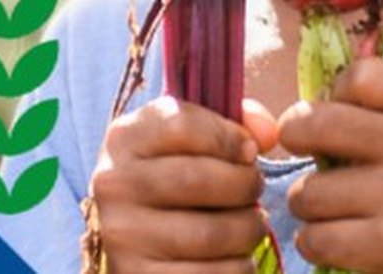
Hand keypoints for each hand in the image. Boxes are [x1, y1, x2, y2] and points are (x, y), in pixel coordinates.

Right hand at [90, 96, 277, 272]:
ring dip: (249, 229)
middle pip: (199, 180)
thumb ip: (234, 123)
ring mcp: (122, 236)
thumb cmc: (177, 176)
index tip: (249, 151)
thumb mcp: (192, 139)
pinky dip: (239, 266)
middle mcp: (114, 184)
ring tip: (250, 223)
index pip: (184, 126)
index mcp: (125, 138)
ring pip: (211, 234)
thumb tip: (269, 133)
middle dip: (245, 185)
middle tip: (254, 189)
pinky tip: (236, 256)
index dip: (231, 137)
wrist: (136, 236)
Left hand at [278, 58, 382, 272]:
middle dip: (295, 140)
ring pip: (308, 192)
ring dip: (307, 204)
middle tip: (303, 152)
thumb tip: (297, 111)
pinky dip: (314, 243)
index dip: (335, 96)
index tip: (341, 116)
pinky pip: (316, 239)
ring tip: (329, 207)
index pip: (356, 75)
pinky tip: (333, 238)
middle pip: (314, 124)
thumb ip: (382, 105)